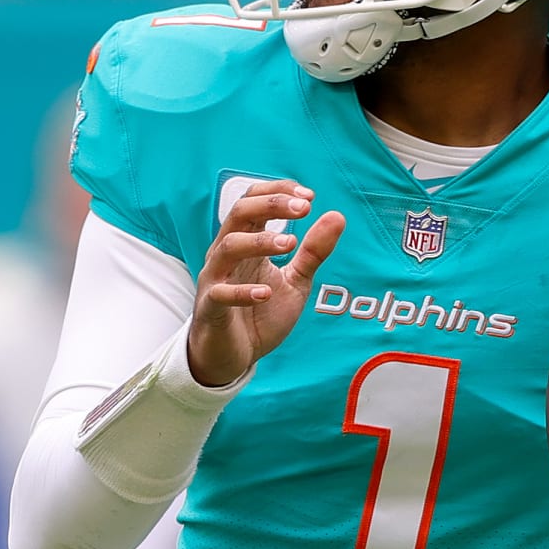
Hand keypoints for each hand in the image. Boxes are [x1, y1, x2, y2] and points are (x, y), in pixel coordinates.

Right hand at [188, 180, 345, 386]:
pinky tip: (265, 293)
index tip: (309, 197)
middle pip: (239, 212)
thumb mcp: (295, 281)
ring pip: (228, 246)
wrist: (233, 356)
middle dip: (272, 204)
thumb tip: (337, 216)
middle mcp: (226, 254)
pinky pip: (221, 294)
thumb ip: (313, 252)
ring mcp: (215, 279)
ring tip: (291, 243)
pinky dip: (243, 292)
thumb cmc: (260, 314)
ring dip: (260, 241)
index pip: (253, 200)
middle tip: (304, 208)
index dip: (279, 192)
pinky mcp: (211, 308)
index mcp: (245, 242)